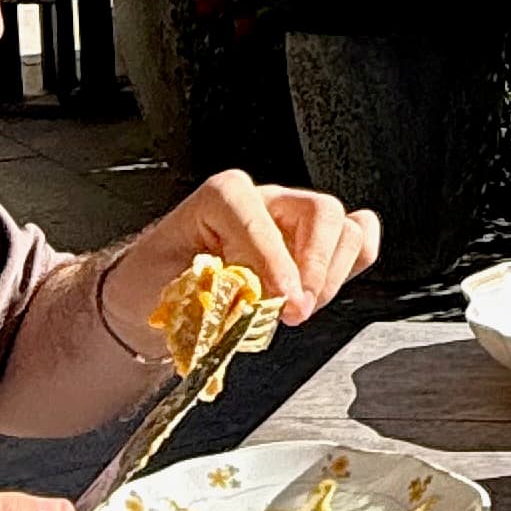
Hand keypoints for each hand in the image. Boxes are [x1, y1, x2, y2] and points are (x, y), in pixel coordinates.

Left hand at [110, 170, 381, 337]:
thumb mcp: (166, 290)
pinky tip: (319, 293)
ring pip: (345, 227)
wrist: (153, 296)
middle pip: (320, 211)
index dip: (274, 261)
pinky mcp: (313, 245)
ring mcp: (293, 220)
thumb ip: (213, 293)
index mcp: (220, 198)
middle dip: (316, 267)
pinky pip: (357, 239)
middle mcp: (265, 201)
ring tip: (296, 310)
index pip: (258, 215)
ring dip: (330, 277)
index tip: (281, 302)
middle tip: (294, 312)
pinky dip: (350, 266)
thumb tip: (261, 303)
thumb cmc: (154, 287)